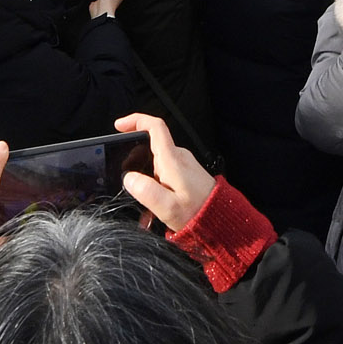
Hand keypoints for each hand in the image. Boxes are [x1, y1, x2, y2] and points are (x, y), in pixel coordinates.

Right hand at [115, 113, 215, 232]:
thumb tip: (129, 179)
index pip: (155, 127)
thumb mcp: (169, 208)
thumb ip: (146, 192)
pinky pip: (164, 175)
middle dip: (134, 163)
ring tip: (145, 207)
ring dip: (146, 183)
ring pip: (155, 165)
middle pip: (150, 147)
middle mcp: (179, 158)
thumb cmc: (200, 214)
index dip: (136, 120)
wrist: (222, 222)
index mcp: (173, 160)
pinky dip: (156, 189)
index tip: (120, 126)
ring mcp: (183, 166)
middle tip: (127, 184)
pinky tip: (155, 209)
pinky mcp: (186, 175)